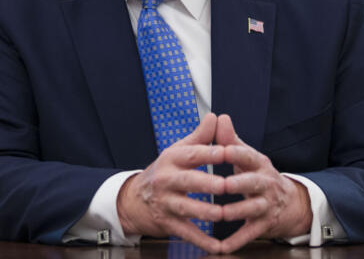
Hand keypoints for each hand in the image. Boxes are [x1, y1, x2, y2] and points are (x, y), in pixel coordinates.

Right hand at [117, 113, 225, 252]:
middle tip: (226, 185)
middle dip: (207, 184)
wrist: (134, 200)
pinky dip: (201, 240)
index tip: (228, 152)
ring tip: (222, 215)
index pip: (192, 154)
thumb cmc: (165, 171)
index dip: (210, 153)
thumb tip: (216, 117)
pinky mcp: (167, 223)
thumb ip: (200, 137)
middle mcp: (166, 180)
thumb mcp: (178, 151)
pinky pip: (186, 232)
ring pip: (186, 208)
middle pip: (188, 181)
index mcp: (172, 159)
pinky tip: (217, 246)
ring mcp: (165, 202)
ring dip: (205, 213)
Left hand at [216, 114, 311, 252]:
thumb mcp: (248, 157)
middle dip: (240, 183)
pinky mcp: (263, 225)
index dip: (236, 152)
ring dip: (236, 212)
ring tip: (220, 215)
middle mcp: (265, 183)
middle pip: (254, 182)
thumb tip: (219, 117)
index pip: (249, 155)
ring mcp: (266, 205)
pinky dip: (236, 241)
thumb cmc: (258, 175)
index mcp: (259, 164)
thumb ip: (231, 140)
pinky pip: (249, 233)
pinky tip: (221, 247)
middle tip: (223, 184)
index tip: (222, 148)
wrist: (289, 204)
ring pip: (252, 209)